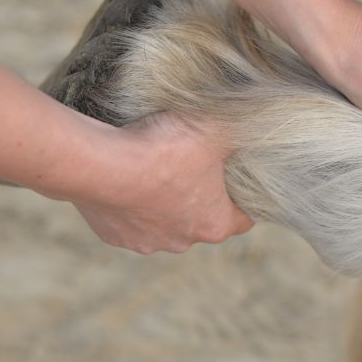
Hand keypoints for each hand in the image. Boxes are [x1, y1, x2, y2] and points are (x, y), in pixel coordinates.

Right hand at [71, 113, 252, 253]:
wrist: (99, 162)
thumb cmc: (164, 149)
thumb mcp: (216, 129)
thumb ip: (241, 129)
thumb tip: (261, 120)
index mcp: (214, 224)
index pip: (243, 219)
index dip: (245, 199)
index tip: (241, 181)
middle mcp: (181, 242)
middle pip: (202, 220)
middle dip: (201, 195)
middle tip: (197, 165)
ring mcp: (144, 242)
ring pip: (164, 222)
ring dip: (163, 200)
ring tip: (158, 167)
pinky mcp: (112, 234)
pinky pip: (129, 218)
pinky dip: (131, 201)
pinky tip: (130, 175)